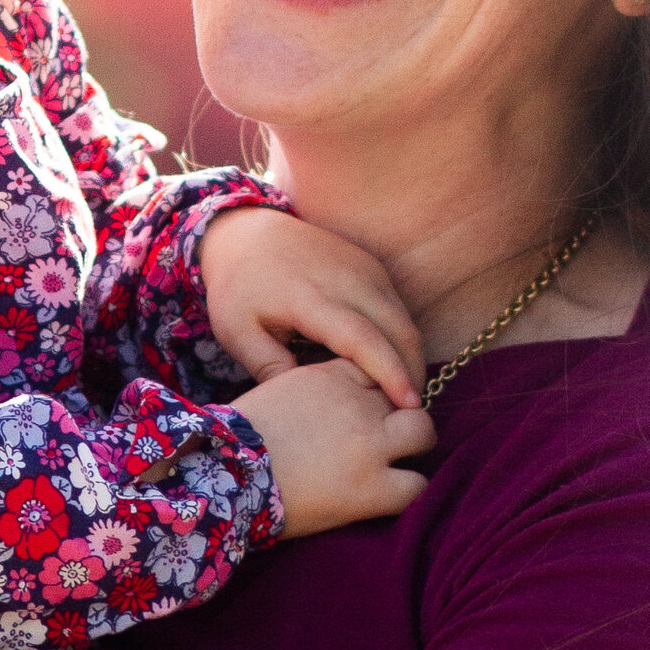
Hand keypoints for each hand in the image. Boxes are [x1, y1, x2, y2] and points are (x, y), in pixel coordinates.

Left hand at [196, 204, 424, 407]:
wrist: (246, 233)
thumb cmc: (238, 288)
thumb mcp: (237, 333)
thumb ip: (270, 369)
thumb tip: (306, 405)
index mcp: (311, 297)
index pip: (364, 339)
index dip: (390, 374)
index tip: (409, 407)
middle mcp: (347, 278)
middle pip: (399, 331)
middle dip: (412, 374)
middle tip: (408, 416)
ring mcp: (364, 268)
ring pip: (404, 319)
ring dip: (410, 357)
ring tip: (401, 397)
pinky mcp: (371, 266)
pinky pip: (397, 307)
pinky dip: (400, 338)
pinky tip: (390, 366)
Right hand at [232, 355, 435, 536]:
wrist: (223, 476)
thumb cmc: (235, 440)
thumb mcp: (274, 391)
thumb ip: (312, 389)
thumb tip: (326, 405)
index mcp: (330, 376)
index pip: (374, 367)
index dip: (372, 390)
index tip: (362, 409)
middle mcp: (358, 403)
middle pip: (405, 396)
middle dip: (399, 414)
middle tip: (383, 437)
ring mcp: (371, 445)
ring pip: (424, 433)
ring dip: (413, 447)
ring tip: (395, 463)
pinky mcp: (374, 489)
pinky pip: (418, 486)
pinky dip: (409, 491)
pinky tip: (389, 496)